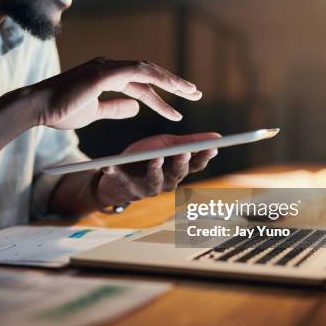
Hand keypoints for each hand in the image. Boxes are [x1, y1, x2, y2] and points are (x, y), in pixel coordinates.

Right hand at [32, 57, 202, 129]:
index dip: (160, 97)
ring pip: (147, 70)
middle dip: (173, 84)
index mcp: (107, 75)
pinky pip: (137, 73)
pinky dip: (156, 81)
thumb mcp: (94, 113)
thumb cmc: (59, 111)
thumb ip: (115, 108)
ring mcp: (107, 67)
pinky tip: (172, 93)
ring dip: (171, 81)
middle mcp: (110, 67)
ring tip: (191, 94)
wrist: (37, 107)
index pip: (140, 84)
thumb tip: (136, 108)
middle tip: (195, 94)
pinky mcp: (103, 72)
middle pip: (149, 73)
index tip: (176, 110)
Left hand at [96, 133, 221, 206]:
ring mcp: (145, 188)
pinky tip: (108, 166)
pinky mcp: (125, 187)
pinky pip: (120, 180)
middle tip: (185, 152)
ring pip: (154, 181)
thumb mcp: (168, 145)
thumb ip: (190, 142)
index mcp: (176, 171)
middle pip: (177, 175)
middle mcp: (165, 183)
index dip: (204, 158)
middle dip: (181, 164)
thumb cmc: (147, 157)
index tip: (213, 147)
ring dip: (155, 170)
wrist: (119, 173)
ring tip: (156, 158)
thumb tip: (217, 137)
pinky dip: (114, 173)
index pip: (195, 166)